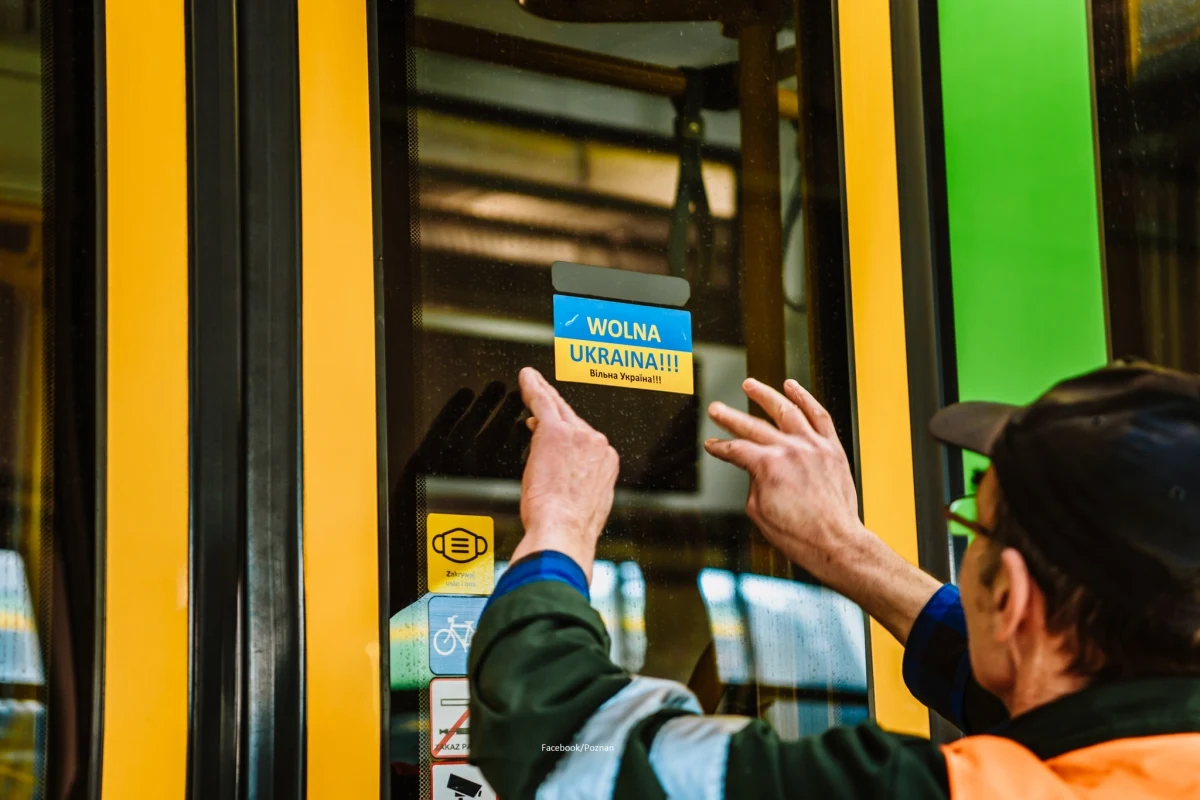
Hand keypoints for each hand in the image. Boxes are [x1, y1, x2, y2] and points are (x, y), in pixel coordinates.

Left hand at [511, 367, 618, 580]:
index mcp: (606, 463)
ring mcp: (578, 436)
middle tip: (542, 394)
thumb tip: (562, 472)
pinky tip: (526, 378)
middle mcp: (597, 444)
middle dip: (556, 408)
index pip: (583, 439)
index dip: (567, 433)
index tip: (557, 434)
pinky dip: (533, 387)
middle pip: (572, 418)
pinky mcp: (555, 432)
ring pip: (557, 408)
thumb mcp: (585, 504)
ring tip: (532, 383)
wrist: (564, 529)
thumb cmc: (571, 526)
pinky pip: (542, 401)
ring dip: (542, 395)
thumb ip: (577, 480)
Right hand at [704, 378, 866, 585]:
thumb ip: (753, 483)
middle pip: (753, 426)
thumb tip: (755, 469)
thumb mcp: (759, 512)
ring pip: (786, 410)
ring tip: (750, 386)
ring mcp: (814, 446)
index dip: (720, 447)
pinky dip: (805, 398)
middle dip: (730, 417)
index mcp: (769, 466)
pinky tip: (792, 387)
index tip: (713, 445)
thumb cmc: (800, 535)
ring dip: (765, 395)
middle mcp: (791, 450)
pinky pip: (819, 415)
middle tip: (717, 409)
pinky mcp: (832, 448)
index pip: (736, 449)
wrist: (836, 542)